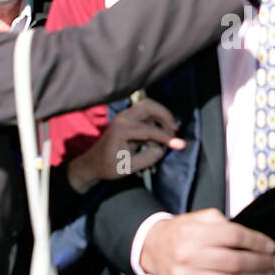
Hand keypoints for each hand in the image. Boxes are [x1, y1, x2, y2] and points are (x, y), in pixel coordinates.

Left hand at [66, 98, 184, 194]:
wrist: (94, 163)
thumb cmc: (108, 166)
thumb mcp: (126, 168)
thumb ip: (145, 159)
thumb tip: (161, 150)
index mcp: (121, 130)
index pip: (149, 130)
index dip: (166, 137)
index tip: (180, 145)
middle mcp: (123, 118)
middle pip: (149, 106)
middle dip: (165, 115)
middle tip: (175, 129)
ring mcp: (125, 116)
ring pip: (148, 106)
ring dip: (162, 115)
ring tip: (170, 131)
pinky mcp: (128, 118)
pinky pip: (146, 113)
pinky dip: (156, 120)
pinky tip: (160, 134)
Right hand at [140, 209, 274, 274]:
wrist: (152, 248)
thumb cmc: (182, 231)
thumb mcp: (201, 217)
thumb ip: (225, 225)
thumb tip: (255, 241)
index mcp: (194, 232)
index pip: (234, 237)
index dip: (257, 242)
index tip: (271, 246)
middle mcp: (188, 255)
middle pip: (235, 262)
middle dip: (261, 263)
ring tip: (268, 274)